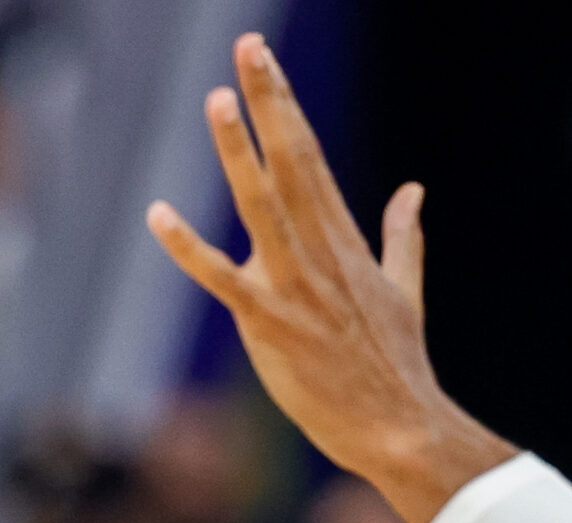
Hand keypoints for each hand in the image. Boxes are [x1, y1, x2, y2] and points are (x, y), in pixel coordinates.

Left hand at [146, 34, 515, 522]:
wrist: (400, 426)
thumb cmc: (396, 366)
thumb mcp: (406, 290)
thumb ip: (401, 237)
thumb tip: (414, 190)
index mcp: (346, 239)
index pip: (310, 156)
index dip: (284, 106)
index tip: (264, 60)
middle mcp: (320, 252)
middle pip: (291, 161)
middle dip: (269, 102)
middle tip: (247, 47)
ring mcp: (295, 286)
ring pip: (262, 205)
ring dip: (241, 152)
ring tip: (219, 99)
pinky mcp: (269, 324)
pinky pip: (221, 279)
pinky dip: (188, 247)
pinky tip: (158, 214)